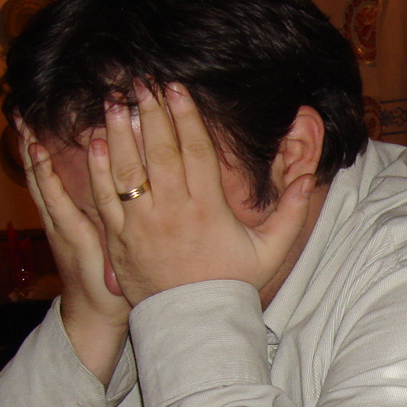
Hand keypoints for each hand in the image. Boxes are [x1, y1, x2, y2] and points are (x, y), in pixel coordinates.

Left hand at [20, 127, 130, 385]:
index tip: (37, 140)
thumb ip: (115, 246)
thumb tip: (121, 217)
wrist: (92, 318)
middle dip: (28, 148)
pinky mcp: (57, 228)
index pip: (51, 195)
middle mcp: (58, 226)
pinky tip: (39, 150)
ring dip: (28, 152)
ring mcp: (55, 227)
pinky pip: (43, 191)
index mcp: (72, 234)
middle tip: (21, 116)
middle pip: (36, 180)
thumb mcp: (115, 271)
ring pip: (36, 183)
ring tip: (23, 123)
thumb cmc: (110, 295)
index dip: (43, 168)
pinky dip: (38, 168)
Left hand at [90, 83, 315, 304]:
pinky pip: (104, 197)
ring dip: (121, 131)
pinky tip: (98, 140)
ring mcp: (141, 225)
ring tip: (116, 101)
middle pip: (159, 150)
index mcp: (207, 209)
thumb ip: (291, 212)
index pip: (194, 151)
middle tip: (143, 83)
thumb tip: (309, 178)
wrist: (195, 323)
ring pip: (128, 169)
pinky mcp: (119, 239)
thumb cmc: (233, 283)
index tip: (176, 88)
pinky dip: (99, 167)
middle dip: (151, 112)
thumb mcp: (271, 250)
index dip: (185, 116)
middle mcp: (171, 212)